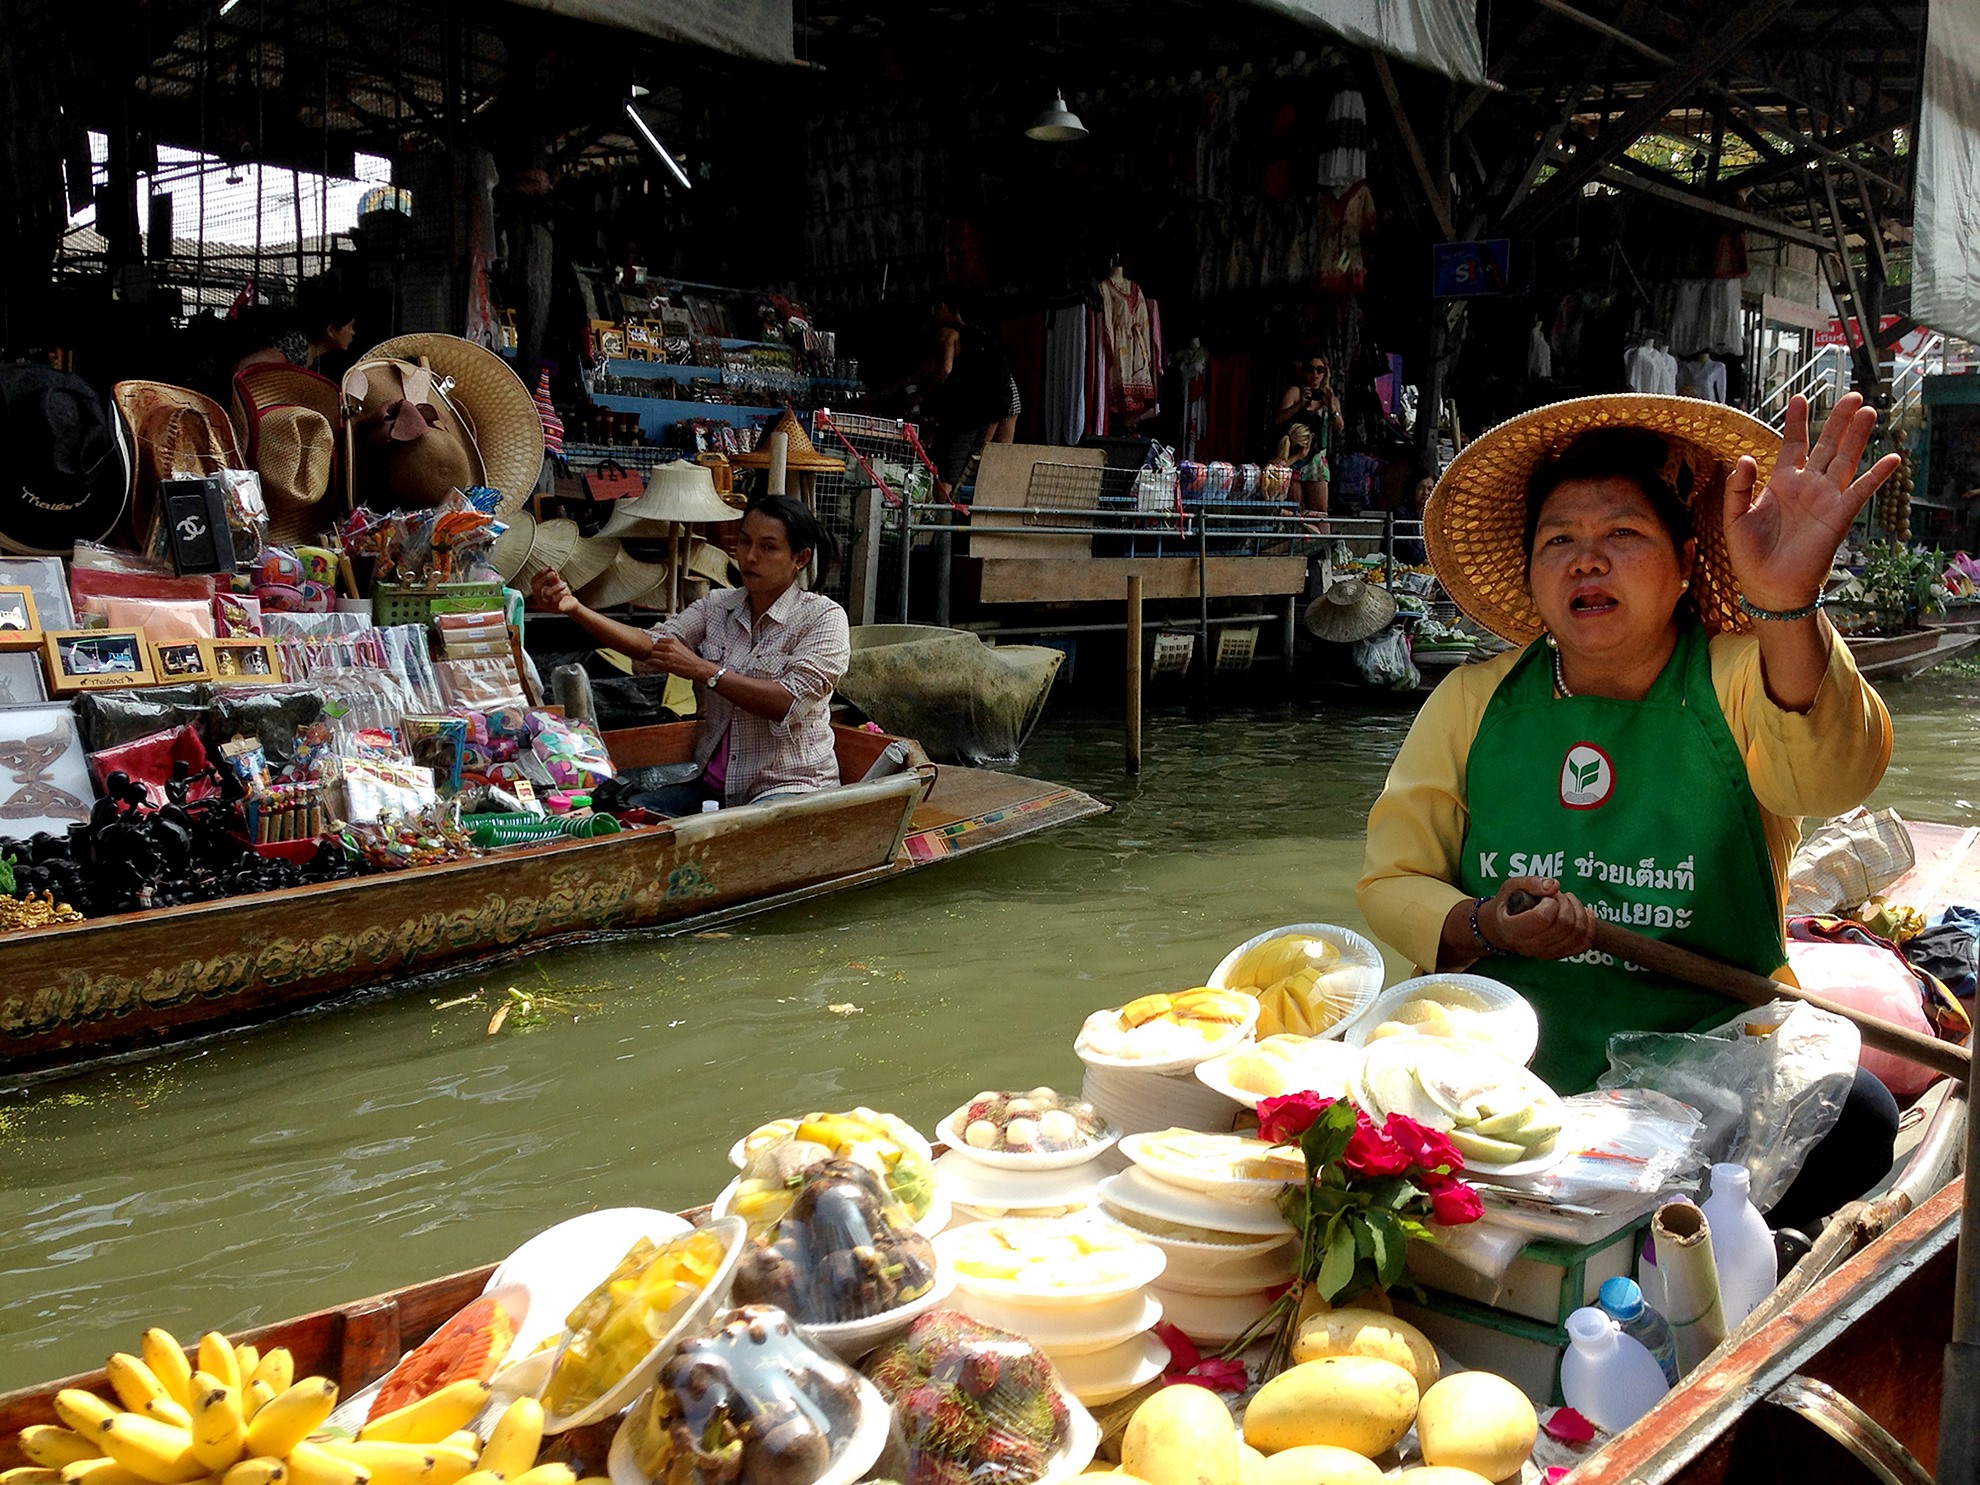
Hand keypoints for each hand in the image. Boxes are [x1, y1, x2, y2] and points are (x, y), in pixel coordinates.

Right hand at [529, 568, 579, 615]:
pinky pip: (556, 599)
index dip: (540, 574)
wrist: (571, 606)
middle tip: (553, 573)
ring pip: (547, 593)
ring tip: (564, 583)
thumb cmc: (562, 594)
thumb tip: (550, 568)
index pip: (534, 582)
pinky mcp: (555, 608)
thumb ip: (553, 576)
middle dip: (544, 578)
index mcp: (538, 592)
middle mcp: (540, 599)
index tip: (548, 568)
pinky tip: (566, 590)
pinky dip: (562, 592)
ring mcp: (547, 605)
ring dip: (557, 586)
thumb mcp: (557, 584)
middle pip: (536, 588)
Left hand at [643, 635, 712, 679]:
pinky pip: (653, 662)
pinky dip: (650, 663)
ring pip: (651, 654)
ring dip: (649, 657)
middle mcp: (669, 647)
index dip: (655, 646)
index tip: (655, 649)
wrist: (697, 667)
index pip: (658, 641)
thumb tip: (662, 647)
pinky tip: (650, 664)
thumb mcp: (681, 647)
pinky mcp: (666, 664)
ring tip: (648, 660)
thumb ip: (671, 646)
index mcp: (673, 641)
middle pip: (653, 647)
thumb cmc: (690, 659)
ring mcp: (667, 656)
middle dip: (651, 651)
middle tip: (649, 655)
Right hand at [1480, 876, 1594, 959]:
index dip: (1550, 902)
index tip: (1544, 897)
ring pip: (1577, 934)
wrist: (1502, 928)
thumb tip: (1554, 885)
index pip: (1543, 918)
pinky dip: (1590, 926)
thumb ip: (1531, 883)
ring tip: (1567, 901)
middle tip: (1556, 895)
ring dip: (1578, 911)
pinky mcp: (1559, 954)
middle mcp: (1530, 946)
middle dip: (1565, 903)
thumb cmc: (1506, 906)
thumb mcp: (1510, 887)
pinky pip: (1583, 944)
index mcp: (1514, 929)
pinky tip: (1586, 912)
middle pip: (1564, 925)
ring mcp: (1545, 953)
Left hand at [1724, 393, 1902, 611]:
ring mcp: (1825, 499)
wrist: (1768, 586)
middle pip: (1826, 445)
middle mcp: (1806, 486)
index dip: (1796, 422)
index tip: (1798, 397)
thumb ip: (1737, 487)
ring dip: (1857, 436)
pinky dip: (1877, 475)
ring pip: (1844, 460)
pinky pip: (1861, 491)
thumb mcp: (1734, 518)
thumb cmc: (1749, 555)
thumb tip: (1745, 458)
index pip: (1792, 445)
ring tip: (1867, 411)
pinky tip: (1892, 457)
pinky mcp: (1839, 516)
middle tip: (1852, 395)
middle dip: (1837, 420)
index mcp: (1781, 483)